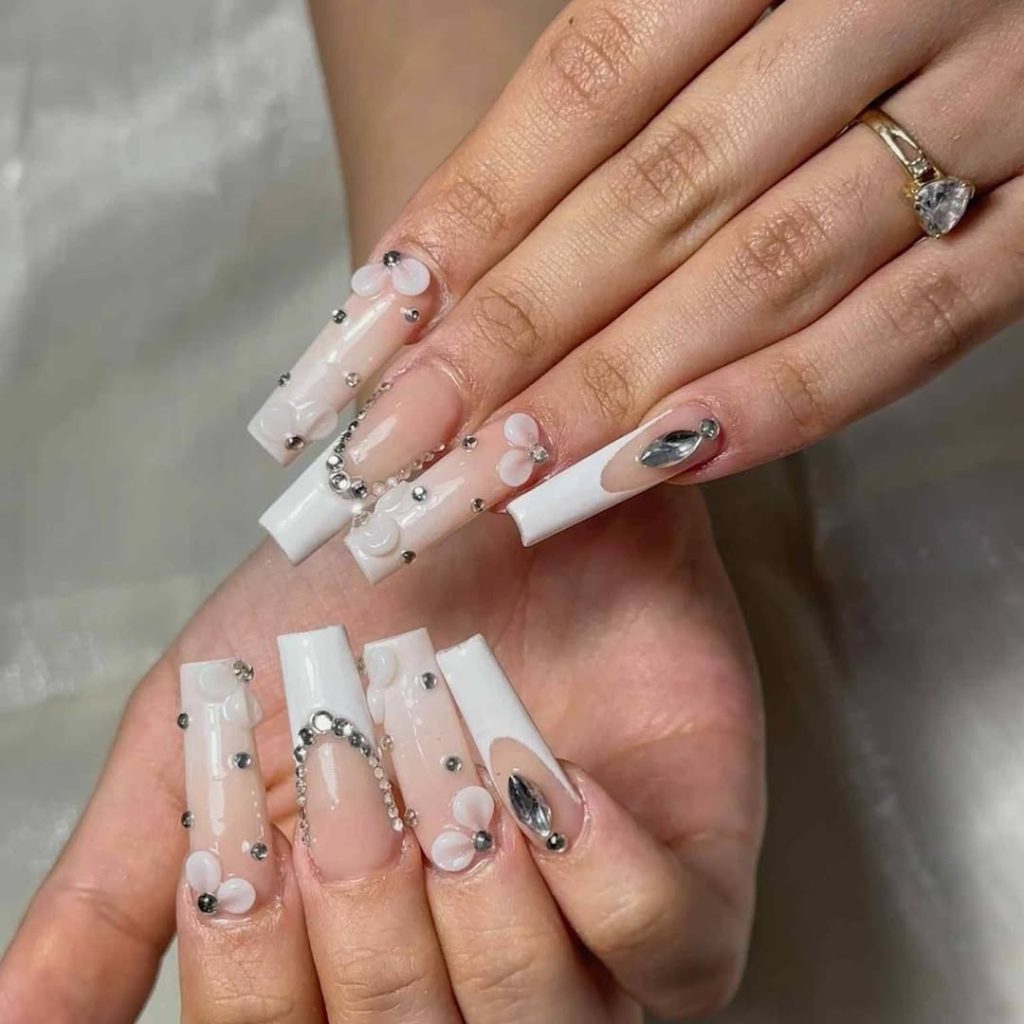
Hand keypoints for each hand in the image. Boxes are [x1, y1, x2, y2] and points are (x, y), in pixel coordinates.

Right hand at [0, 487, 762, 1022]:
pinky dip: (600, 871)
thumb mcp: (198, 742)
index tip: (250, 811)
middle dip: (362, 887)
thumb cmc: (351, 607)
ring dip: (468, 867)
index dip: (252, 945)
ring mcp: (591, 947)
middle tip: (351, 739)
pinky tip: (546, 771)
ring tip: (441, 726)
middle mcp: (464, 979)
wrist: (483, 500)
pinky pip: (674, 952)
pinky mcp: (695, 889)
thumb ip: (113, 894)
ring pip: (533, 1014)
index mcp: (337, 961)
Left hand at [248, 0, 1023, 578]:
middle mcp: (885, 2)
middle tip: (405, 433)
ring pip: (769, 269)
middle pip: (659, 194)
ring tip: (498, 470)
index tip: (379, 319)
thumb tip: (458, 239)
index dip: (477, 207)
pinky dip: (788, 400)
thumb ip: (632, 85)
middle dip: (516, 330)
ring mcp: (990, 104)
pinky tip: (662, 462)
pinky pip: (917, 325)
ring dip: (618, 386)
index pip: (591, 80)